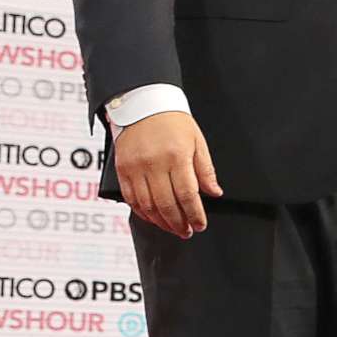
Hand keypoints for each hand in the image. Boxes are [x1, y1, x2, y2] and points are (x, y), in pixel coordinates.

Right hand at [113, 110, 220, 237]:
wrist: (142, 104)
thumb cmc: (173, 121)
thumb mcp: (197, 142)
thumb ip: (205, 170)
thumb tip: (214, 193)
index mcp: (176, 157)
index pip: (187, 194)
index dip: (194, 214)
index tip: (200, 225)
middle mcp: (154, 164)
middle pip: (166, 204)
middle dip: (178, 223)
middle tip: (186, 232)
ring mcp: (135, 167)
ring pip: (147, 205)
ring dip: (161, 221)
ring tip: (172, 228)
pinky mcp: (122, 169)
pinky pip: (130, 197)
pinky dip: (141, 212)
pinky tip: (152, 218)